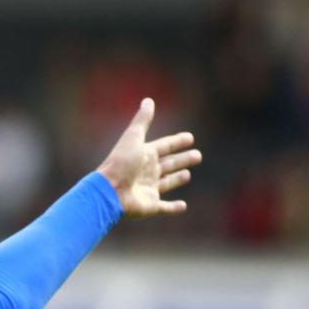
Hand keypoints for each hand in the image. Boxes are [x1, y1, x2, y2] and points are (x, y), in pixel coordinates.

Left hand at [96, 98, 200, 218]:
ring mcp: (149, 189)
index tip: (190, 137)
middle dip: (182, 159)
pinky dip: (174, 207)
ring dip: (177, 179)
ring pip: (167, 182)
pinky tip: (183, 206)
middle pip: (169, 163)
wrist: (110, 191)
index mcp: (144, 155)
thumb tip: (149, 100)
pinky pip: (165, 207)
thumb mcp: (133, 138)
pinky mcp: (151, 205)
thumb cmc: (121, 163)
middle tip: (198, 156)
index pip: (165, 146)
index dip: (177, 141)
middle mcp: (147, 171)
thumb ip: (142, 121)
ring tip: (187, 174)